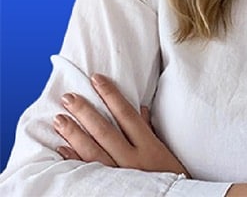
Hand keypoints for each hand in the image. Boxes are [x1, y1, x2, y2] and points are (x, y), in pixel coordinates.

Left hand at [54, 73, 188, 176]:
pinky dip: (74, 160)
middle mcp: (132, 158)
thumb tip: (140, 109)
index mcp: (148, 144)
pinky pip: (89, 172)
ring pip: (93, 150)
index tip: (96, 79)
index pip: (125, 113)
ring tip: (59, 119)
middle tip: (68, 97)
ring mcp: (120, 174)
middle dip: (85, 112)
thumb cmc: (170, 174)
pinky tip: (62, 149)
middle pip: (105, 130)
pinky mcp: (110, 188)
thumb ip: (149, 129)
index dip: (110, 94)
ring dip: (74, 134)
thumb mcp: (163, 149)